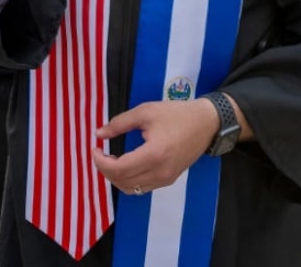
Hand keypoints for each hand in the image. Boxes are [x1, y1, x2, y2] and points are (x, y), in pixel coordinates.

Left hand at [92, 98, 218, 194]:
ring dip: (116, 177)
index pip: (118, 169)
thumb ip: (119, 123)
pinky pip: (142, 188)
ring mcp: (166, 179)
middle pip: (122, 182)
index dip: (100, 162)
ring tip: (111, 160)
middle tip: (100, 153)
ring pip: (131, 189)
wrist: (206, 123)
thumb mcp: (145, 112)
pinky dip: (128, 180)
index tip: (94, 148)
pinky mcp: (169, 180)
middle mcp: (160, 172)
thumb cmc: (176, 114)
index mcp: (154, 154)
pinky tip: (125, 165)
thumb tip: (98, 134)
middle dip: (105, 169)